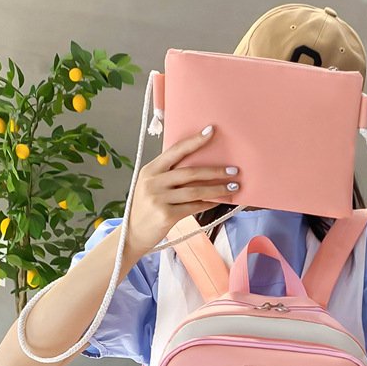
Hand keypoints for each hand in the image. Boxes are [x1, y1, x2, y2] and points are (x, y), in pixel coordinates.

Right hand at [126, 125, 239, 257]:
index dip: (194, 141)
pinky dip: (208, 203)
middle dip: (215, 171)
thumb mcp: (151, 185)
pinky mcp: (166, 215)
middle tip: (234, 170)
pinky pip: (194, 207)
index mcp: (150, 170)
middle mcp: (153, 182)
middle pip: (190, 172)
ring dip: (217, 189)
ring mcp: (159, 199)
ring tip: (234, 187)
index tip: (211, 131)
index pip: (175, 151)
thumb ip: (168, 175)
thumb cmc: (147, 208)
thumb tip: (200, 168)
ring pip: (195, 191)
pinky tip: (219, 201)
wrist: (133, 234)